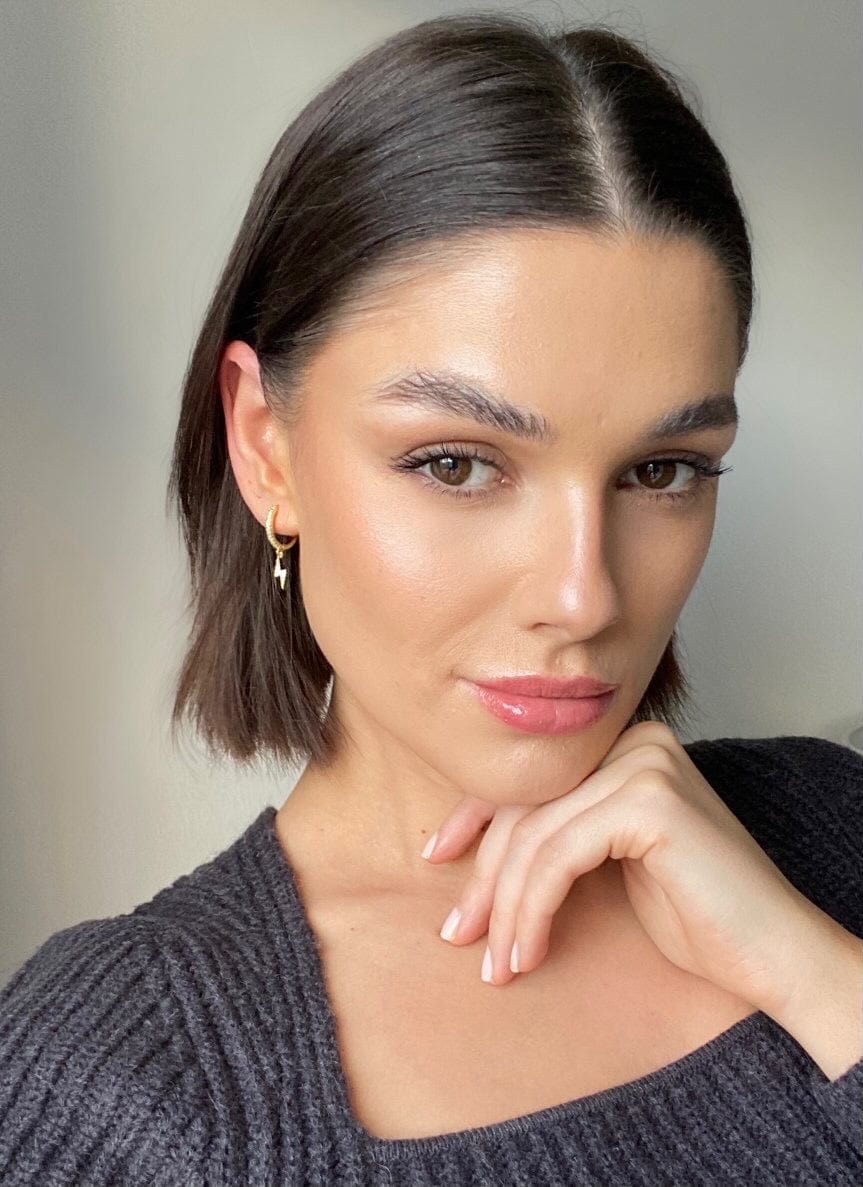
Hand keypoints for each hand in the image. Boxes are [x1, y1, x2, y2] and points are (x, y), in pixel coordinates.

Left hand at [423, 720, 825, 1017]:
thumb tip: (468, 849)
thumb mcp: (608, 861)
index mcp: (623, 746)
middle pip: (525, 805)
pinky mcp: (648, 800)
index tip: (437, 859)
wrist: (775, 954)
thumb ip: (558, 834)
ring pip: (534, 836)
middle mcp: (633, 741)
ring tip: (498, 964)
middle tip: (459, 936)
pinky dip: (532, 910)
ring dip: (505, 908)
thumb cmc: (696, 915)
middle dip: (483, 877)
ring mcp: (643, 763)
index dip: (474, 817)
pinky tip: (529, 953)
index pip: (529, 777)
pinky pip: (558, 856)